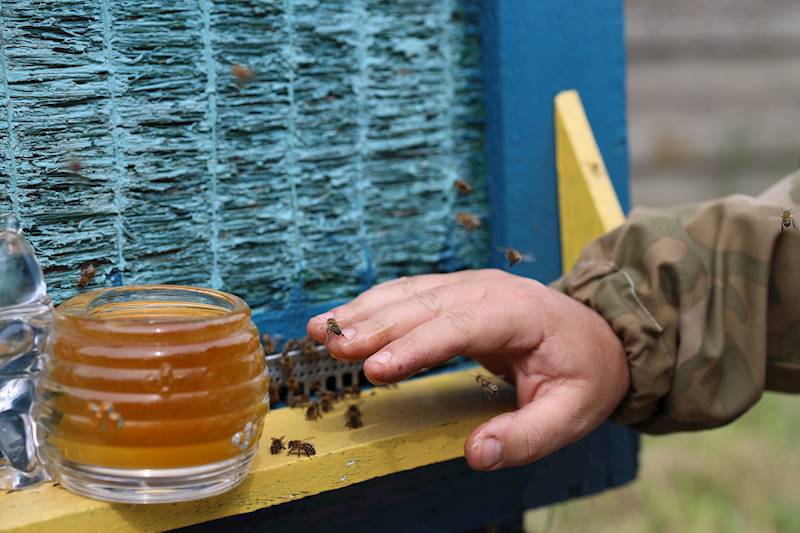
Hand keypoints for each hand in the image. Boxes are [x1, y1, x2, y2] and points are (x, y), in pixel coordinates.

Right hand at [306, 269, 628, 470]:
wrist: (599, 334)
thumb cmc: (584, 374)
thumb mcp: (571, 414)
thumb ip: (526, 437)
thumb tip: (476, 454)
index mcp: (519, 314)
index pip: (460, 326)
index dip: (415, 346)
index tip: (374, 369)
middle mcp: (490, 289)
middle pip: (426, 304)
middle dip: (375, 324)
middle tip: (332, 345)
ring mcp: (472, 285)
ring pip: (410, 293)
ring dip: (364, 310)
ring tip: (320, 330)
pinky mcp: (458, 290)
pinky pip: (411, 293)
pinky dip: (375, 305)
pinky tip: (346, 318)